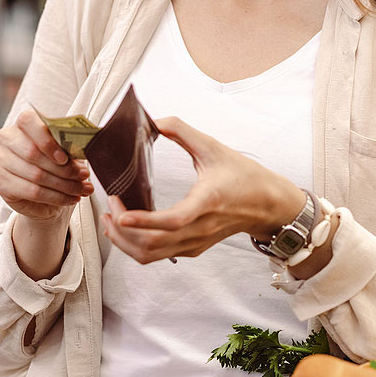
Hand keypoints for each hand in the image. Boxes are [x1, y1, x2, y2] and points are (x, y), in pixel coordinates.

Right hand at [0, 109, 93, 221]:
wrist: (43, 195)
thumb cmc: (57, 165)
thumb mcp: (67, 153)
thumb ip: (72, 148)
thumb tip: (87, 150)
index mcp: (23, 124)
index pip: (28, 121)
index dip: (47, 141)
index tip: (65, 158)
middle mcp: (7, 139)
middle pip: (34, 153)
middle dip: (64, 168)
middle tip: (85, 176)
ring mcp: (1, 161)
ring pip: (36, 175)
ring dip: (65, 185)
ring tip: (83, 190)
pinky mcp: (1, 182)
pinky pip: (32, 191)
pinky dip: (56, 197)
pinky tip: (71, 199)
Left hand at [101, 117, 305, 263]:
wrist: (267, 205)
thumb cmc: (244, 177)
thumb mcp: (215, 148)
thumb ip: (182, 131)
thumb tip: (153, 120)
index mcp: (207, 202)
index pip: (174, 220)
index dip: (144, 221)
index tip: (121, 214)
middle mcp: (200, 227)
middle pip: (153, 244)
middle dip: (121, 232)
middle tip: (108, 209)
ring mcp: (196, 241)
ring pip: (151, 256)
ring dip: (124, 243)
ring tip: (110, 222)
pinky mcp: (193, 248)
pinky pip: (158, 256)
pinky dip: (136, 247)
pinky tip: (126, 230)